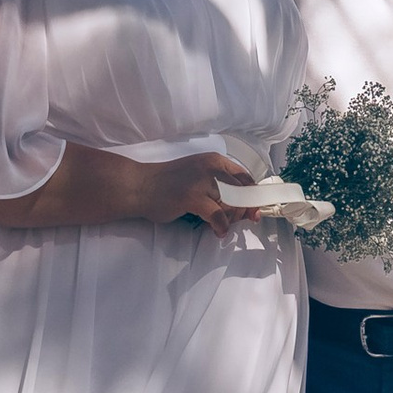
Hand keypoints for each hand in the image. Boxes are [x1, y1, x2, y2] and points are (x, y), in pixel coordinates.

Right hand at [140, 152, 257, 238]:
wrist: (139, 186)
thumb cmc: (168, 184)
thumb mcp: (198, 177)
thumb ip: (219, 187)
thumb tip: (244, 206)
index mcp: (214, 160)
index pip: (245, 178)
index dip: (253, 196)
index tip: (254, 211)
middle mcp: (211, 167)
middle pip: (242, 192)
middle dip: (242, 211)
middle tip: (232, 221)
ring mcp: (201, 181)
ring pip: (232, 204)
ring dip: (231, 219)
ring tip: (221, 225)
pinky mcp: (191, 197)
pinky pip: (217, 215)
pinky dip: (221, 226)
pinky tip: (218, 231)